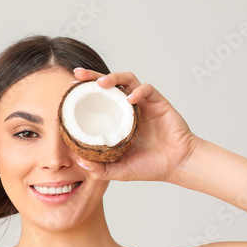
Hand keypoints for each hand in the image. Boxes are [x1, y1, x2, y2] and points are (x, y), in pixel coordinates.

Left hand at [70, 68, 197, 182]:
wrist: (178, 165)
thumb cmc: (149, 167)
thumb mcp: (119, 171)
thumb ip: (100, 169)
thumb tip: (79, 162)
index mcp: (117, 121)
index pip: (97, 101)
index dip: (83, 93)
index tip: (68, 90)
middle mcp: (127, 108)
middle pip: (108, 85)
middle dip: (92, 77)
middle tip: (77, 75)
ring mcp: (143, 104)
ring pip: (126, 80)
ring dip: (113, 77)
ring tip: (102, 83)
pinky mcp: (158, 102)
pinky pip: (146, 89)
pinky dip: (138, 91)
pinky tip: (130, 99)